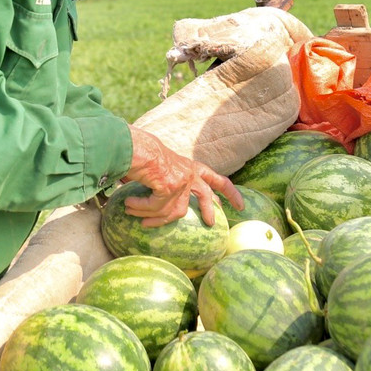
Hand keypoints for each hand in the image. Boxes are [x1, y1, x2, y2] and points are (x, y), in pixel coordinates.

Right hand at [121, 125, 242, 227]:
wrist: (134, 147)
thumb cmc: (142, 156)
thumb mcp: (162, 170)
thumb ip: (168, 185)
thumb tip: (161, 210)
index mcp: (192, 167)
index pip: (217, 179)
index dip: (230, 193)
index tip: (241, 206)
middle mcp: (190, 173)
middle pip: (206, 195)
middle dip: (209, 210)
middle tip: (212, 224)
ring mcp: (182, 181)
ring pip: (173, 211)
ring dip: (151, 215)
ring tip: (134, 213)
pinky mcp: (171, 187)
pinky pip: (156, 207)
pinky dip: (141, 208)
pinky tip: (129, 205)